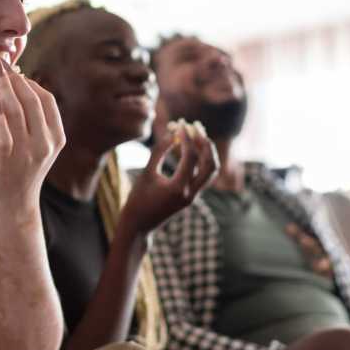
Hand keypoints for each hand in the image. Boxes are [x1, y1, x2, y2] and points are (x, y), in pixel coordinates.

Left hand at [0, 55, 65, 208]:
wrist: (14, 204)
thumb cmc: (22, 169)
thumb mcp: (39, 145)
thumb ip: (35, 120)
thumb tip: (19, 86)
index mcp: (56, 137)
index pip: (46, 99)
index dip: (30, 82)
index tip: (14, 71)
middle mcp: (45, 144)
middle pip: (31, 100)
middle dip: (14, 77)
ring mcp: (26, 152)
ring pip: (16, 111)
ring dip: (2, 88)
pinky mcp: (7, 160)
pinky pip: (1, 131)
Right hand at [121, 119, 218, 234]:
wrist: (139, 225)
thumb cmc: (137, 199)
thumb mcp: (146, 173)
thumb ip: (159, 152)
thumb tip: (173, 133)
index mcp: (177, 188)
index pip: (190, 157)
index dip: (186, 137)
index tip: (179, 123)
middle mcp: (190, 193)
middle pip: (209, 163)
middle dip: (204, 142)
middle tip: (194, 125)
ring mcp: (193, 196)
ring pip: (212, 170)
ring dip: (207, 150)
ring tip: (197, 133)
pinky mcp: (192, 196)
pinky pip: (205, 175)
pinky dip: (203, 159)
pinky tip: (192, 146)